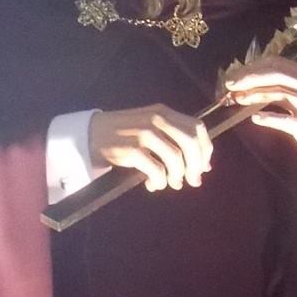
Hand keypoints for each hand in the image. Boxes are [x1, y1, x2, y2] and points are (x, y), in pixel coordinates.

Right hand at [88, 104, 213, 191]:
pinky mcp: (132, 150)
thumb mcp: (148, 125)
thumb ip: (173, 138)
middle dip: (196, 165)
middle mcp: (156, 119)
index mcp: (163, 112)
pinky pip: (157, 170)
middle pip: (190, 142)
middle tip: (193, 181)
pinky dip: (159, 182)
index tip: (204, 166)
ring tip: (173, 184)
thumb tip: (202, 164)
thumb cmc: (123, 133)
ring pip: (175, 158)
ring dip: (177, 176)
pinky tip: (154, 185)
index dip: (205, 149)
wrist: (90, 134)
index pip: (196, 127)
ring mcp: (144, 133)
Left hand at [225, 55, 296, 167]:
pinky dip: (271, 119)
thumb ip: (279, 88)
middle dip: (250, 78)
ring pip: (281, 93)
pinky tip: (255, 119)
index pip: (277, 64)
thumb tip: (247, 84)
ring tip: (237, 99)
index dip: (252, 68)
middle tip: (229, 85)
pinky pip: (288, 121)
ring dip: (256, 95)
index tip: (233, 77)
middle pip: (277, 75)